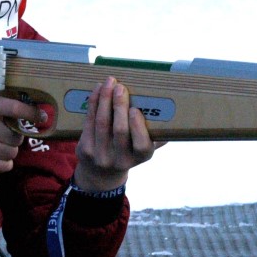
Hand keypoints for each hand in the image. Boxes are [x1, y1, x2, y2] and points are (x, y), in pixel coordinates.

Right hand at [0, 86, 42, 174]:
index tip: (41, 116)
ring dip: (8, 151)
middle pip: (17, 136)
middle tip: (6, 135)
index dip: (33, 113)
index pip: (16, 108)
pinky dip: (3, 163)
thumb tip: (11, 90)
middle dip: (15, 137)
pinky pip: (4, 166)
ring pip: (12, 152)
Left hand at [73, 76, 160, 191]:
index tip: (135, 109)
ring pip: (102, 123)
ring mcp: (101, 156)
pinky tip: (96, 91)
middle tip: (121, 87)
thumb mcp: (144, 148)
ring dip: (104, 100)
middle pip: (120, 131)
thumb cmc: (128, 151)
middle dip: (119, 106)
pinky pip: (89, 122)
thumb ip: (157, 134)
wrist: (101, 173)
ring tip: (109, 83)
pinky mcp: (85, 150)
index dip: (138, 127)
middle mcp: (121, 160)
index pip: (142, 146)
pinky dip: (93, 104)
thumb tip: (172, 111)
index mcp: (139, 158)